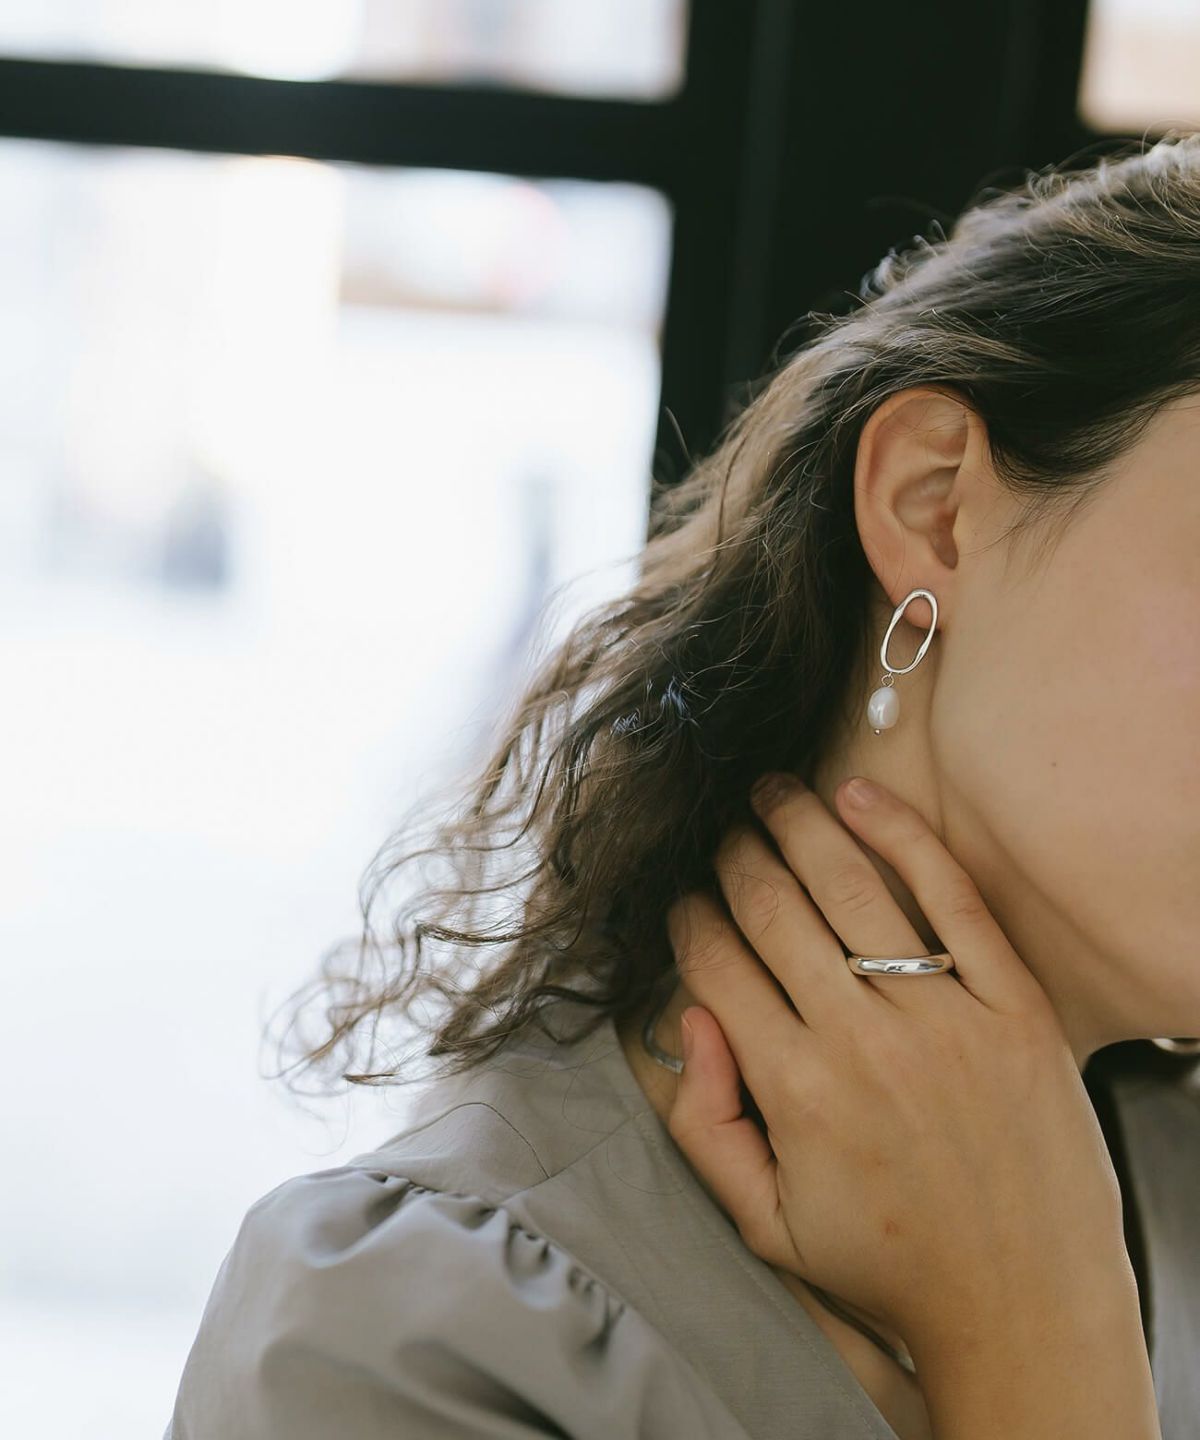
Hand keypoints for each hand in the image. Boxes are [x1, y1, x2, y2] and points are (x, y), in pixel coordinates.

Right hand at [663, 773, 1129, 1349]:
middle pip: (772, 910)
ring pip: (849, 888)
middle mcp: (861, 1042)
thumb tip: (689, 1018)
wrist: (1024, 1304)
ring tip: (769, 792)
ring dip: (797, 824)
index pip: (715, 965)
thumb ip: (705, 1123)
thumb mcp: (766, 1224)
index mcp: (795, 1091)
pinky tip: (860, 797)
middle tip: (721, 833)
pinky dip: (902, 836)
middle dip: (733, 858)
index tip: (682, 897)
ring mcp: (943, 1017)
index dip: (687, 917)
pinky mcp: (1014, 1006)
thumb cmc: (888, 1264)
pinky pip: (952, 898)